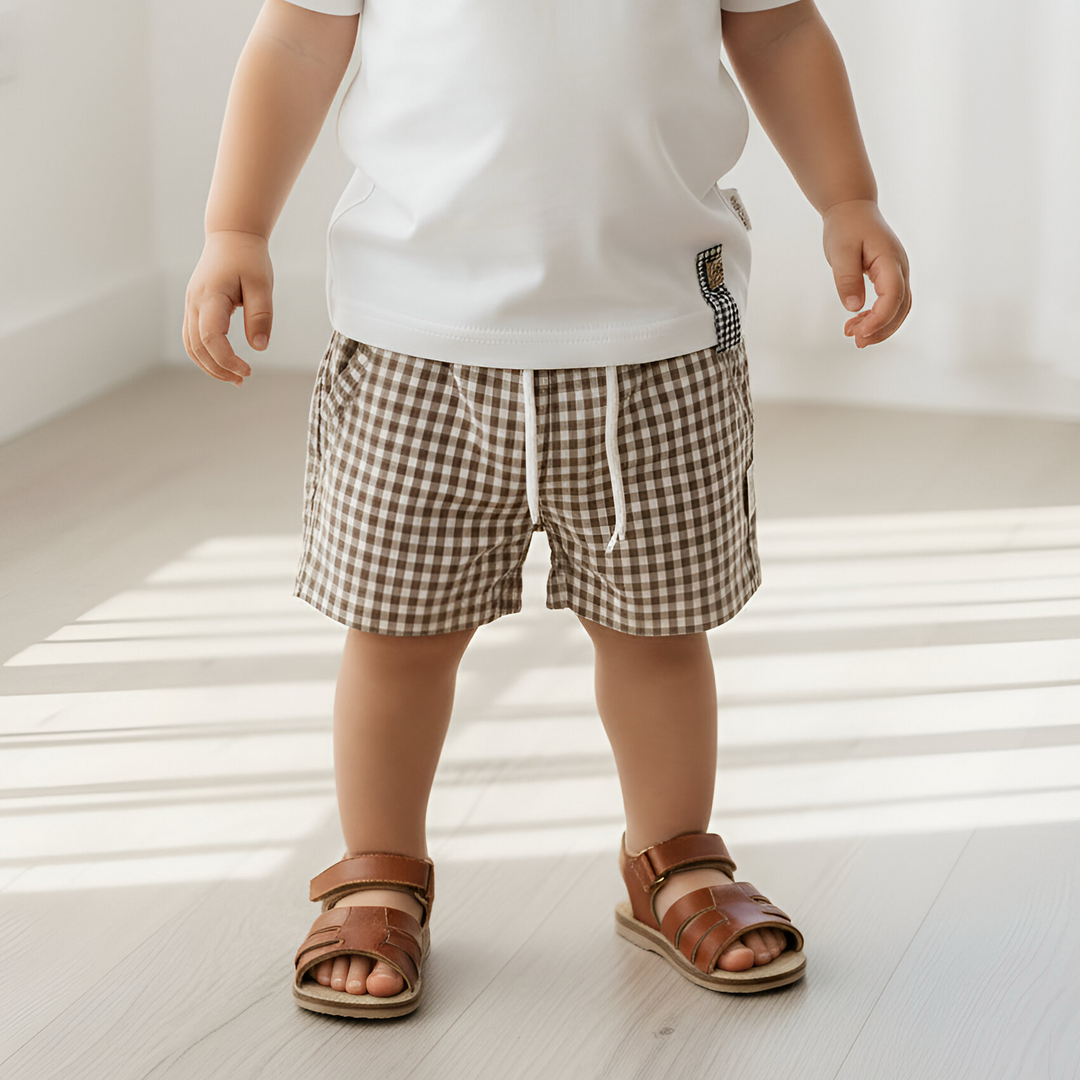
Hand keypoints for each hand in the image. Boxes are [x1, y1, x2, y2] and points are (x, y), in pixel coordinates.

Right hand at [182, 231, 273, 384]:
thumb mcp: (261, 284)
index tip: (248, 370)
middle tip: (243, 380)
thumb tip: (259, 347)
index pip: (210, 338)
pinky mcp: (195, 308)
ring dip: (210, 365)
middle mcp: (194, 303)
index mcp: (210, 296)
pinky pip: (193, 338)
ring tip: (234, 378)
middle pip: (197, 347)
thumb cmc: (248, 258)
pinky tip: (224, 363)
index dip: (227, 360)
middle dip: (219, 368)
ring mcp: (191, 306)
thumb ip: (260, 316)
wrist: (231, 236)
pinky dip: (206, 355)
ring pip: (191, 345)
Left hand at [822, 199, 910, 347]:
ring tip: (854, 335)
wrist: (852, 209)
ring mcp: (897, 273)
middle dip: (881, 328)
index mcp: (890, 260)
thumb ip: (847, 278)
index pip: (893, 296)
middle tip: (856, 341)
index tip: (859, 333)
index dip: (879, 319)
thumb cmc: (846, 227)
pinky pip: (891, 302)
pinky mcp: (890, 277)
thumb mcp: (840, 252)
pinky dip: (877, 317)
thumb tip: (854, 307)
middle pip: (901, 307)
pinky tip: (857, 322)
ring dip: (880, 326)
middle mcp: (900, 268)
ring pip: (899, 308)